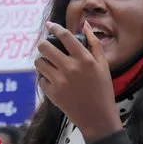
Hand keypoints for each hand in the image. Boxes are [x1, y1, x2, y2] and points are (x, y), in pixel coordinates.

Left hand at [35, 21, 120, 142]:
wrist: (98, 118)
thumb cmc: (103, 91)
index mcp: (84, 59)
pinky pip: (41, 79)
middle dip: (44, 45)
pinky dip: (46, 79)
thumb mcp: (104, 66)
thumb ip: (94, 44)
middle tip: (47, 48)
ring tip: (50, 66)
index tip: (50, 25)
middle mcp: (70, 68)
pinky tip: (55, 82)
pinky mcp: (52, 93)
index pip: (65, 36)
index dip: (55, 28)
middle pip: (44, 47)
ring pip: (39, 62)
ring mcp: (59, 81)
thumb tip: (85, 25)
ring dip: (43, 62)